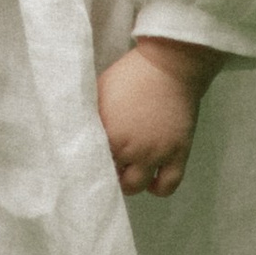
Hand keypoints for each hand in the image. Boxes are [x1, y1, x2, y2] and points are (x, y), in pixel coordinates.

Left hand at [96, 38, 210, 199]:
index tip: (88, 159)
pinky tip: (151, 180)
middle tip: (108, 163)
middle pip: (112, 177)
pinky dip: (158, 188)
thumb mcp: (99, 90)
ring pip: (136, 186)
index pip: (91, 162)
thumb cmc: (130, 74)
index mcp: (109, 134)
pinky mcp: (178, 153)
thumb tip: (76, 131)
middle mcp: (131, 149)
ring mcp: (156, 154)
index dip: (88, 161)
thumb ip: (89, 115)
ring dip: (129, 181)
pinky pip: (167, 185)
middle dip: (107, 172)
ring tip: (127, 171)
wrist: (169, 66)